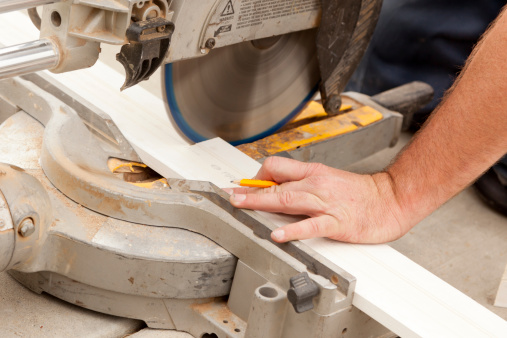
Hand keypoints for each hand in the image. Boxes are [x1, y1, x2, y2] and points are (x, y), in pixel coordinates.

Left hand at [225, 157, 407, 243]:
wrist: (391, 199)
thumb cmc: (360, 193)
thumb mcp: (328, 180)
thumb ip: (303, 183)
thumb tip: (277, 189)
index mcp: (313, 172)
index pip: (276, 167)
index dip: (257, 177)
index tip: (243, 187)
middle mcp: (316, 184)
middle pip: (276, 183)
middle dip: (250, 191)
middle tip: (230, 197)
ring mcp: (326, 202)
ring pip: (288, 199)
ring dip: (261, 203)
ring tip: (241, 207)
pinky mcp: (337, 222)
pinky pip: (311, 225)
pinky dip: (293, 231)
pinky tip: (279, 235)